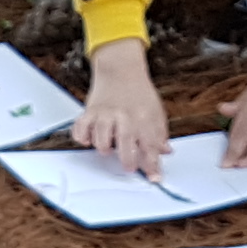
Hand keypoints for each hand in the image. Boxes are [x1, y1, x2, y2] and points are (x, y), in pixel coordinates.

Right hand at [76, 40, 166, 173]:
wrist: (121, 69)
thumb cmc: (139, 93)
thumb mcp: (155, 111)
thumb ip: (159, 133)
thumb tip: (166, 152)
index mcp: (143, 117)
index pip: (150, 144)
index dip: (152, 164)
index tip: (154, 178)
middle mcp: (124, 116)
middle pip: (125, 142)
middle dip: (128, 160)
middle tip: (129, 168)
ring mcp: (105, 113)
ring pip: (101, 138)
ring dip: (104, 148)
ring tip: (108, 149)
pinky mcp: (89, 111)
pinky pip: (81, 129)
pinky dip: (82, 137)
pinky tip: (88, 140)